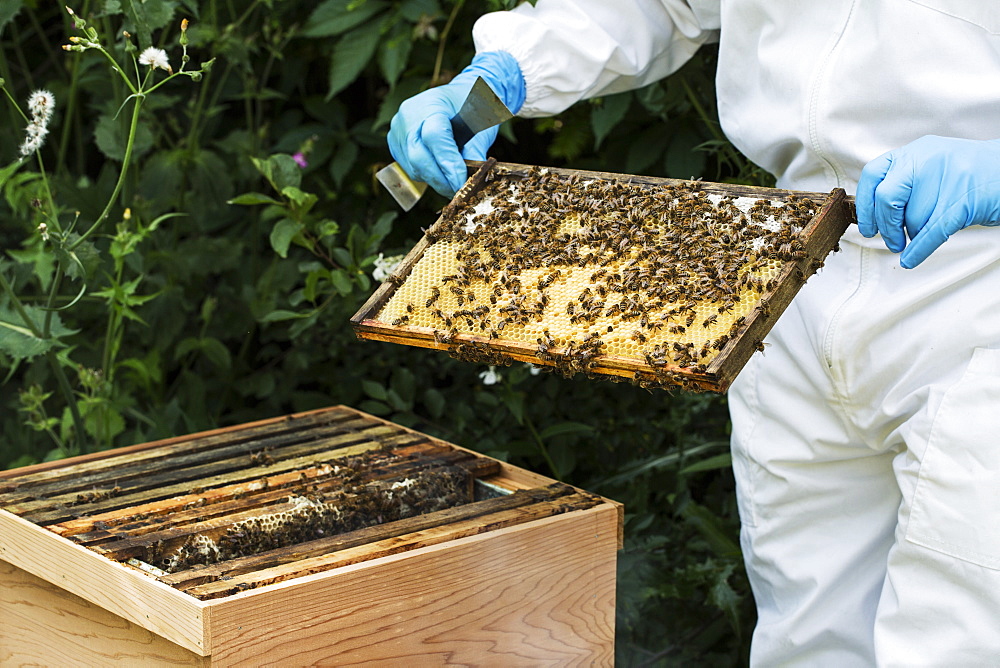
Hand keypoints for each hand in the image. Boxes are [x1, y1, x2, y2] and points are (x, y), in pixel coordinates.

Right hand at [387, 51, 525, 196]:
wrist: (456, 96)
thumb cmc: (470, 107)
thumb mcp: (480, 124)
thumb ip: (475, 150)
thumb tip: (472, 180)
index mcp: (430, 103)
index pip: (435, 137)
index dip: (448, 163)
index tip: (461, 182)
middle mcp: (408, 116)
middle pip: (418, 156)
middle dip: (440, 179)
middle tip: (459, 191)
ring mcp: (398, 129)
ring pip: (413, 167)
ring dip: (434, 179)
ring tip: (452, 180)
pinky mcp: (395, 143)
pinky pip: (409, 167)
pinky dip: (426, 175)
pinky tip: (440, 171)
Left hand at [857, 135, 999, 267]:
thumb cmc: (972, 172)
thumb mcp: (932, 164)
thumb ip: (904, 181)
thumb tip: (875, 213)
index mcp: (915, 152)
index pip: (873, 175)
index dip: (865, 204)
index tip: (867, 225)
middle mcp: (927, 161)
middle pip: (886, 199)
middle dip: (885, 227)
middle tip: (891, 240)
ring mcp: (945, 180)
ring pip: (912, 219)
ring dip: (913, 235)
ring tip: (921, 233)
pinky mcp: (961, 203)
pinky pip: (930, 233)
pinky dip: (917, 251)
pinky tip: (910, 259)